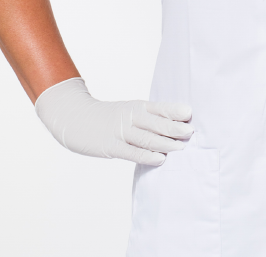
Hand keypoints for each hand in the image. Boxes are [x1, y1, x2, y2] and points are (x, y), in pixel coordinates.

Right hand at [34, 77, 194, 165]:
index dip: (175, 110)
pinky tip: (160, 159)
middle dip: (174, 127)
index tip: (190, 113)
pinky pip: (131, 152)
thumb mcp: (130, 111)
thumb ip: (151, 117)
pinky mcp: (110, 146)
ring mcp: (120, 131)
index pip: (160, 107)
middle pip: (156, 122)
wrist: (74, 118)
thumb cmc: (109, 117)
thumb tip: (179, 124)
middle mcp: (130, 117)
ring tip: (181, 147)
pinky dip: (147, 156)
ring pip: (146, 137)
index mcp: (137, 106)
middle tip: (190, 132)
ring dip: (165, 142)